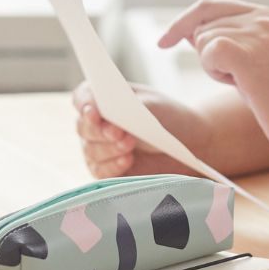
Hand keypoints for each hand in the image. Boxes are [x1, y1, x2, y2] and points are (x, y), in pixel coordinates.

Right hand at [71, 81, 208, 177]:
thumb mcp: (153, 106)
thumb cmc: (167, 117)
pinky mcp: (107, 170)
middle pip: (83, 127)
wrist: (186, 141)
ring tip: (130, 144)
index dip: (84, 104)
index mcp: (104, 99)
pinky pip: (101, 171)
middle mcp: (96, 123)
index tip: (93, 111)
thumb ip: (132, 107)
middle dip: (100, 130)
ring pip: (91, 150)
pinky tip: (127, 160)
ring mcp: (98, 148)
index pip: (82, 98)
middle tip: (118, 132)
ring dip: (109, 148)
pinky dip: (113, 166)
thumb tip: (112, 112)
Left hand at [159, 0, 268, 157]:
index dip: (182, 22)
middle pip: (201, 26)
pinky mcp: (249, 54)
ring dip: (214, 68)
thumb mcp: (252, 60)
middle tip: (239, 78)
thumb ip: (225, 40)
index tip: (163, 42)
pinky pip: (207, 52)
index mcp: (264, 13)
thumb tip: (186, 29)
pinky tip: (241, 84)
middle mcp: (261, 17)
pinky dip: (214, 71)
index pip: (209, 6)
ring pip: (202, 41)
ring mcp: (257, 33)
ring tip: (248, 83)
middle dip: (206, 55)